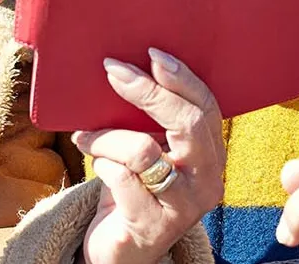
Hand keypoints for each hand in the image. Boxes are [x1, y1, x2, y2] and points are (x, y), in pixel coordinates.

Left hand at [71, 49, 225, 263]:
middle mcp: (207, 181)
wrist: (121, 252)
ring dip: (106, 137)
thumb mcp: (149, 150)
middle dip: (148, 91)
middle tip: (114, 71)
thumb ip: (151, 120)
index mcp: (211, 155)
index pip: (207, 108)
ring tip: (87, 138)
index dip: (181, 78)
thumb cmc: (133, 191)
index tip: (151, 55)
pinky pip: (121, 178)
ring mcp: (183, 207)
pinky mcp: (152, 226)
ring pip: (144, 150)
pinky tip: (98, 169)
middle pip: (188, 122)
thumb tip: (126, 68)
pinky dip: (102, 166)